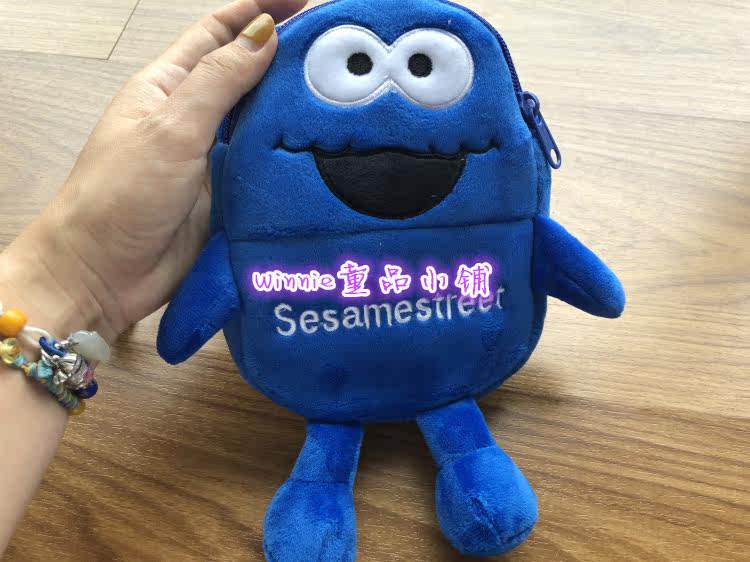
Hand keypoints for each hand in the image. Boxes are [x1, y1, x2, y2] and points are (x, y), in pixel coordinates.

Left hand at [0, 0, 307, 341]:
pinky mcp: (230, 195)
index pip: (219, 34)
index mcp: (169, 86)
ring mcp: (213, 157)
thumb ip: (220, 82)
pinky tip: (325, 149)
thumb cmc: (121, 194)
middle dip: (288, 58)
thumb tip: (265, 34)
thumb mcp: (171, 127)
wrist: (104, 273)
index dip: (259, 11)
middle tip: (341, 53)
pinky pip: (266, 166)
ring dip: (295, 108)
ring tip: (345, 96)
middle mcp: (194, 117)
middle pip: (247, 76)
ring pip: (262, 122)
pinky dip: (293, 155)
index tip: (306, 2)